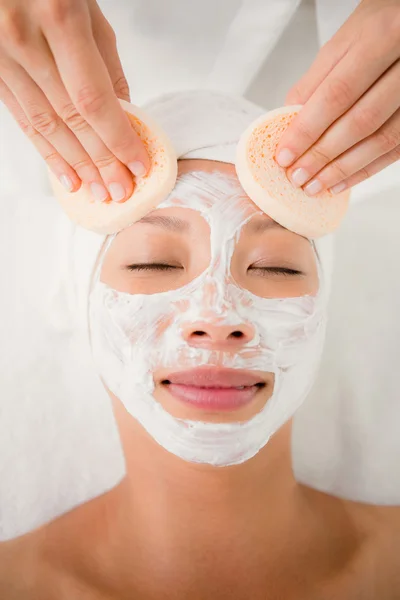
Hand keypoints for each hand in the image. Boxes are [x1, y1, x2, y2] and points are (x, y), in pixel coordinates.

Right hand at [0, 0, 149, 202]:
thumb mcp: (87, 7)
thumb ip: (106, 61)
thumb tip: (126, 113)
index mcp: (59, 18)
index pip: (94, 98)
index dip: (117, 138)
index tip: (138, 163)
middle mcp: (25, 40)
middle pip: (71, 118)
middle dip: (100, 161)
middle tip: (120, 190)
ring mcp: (2, 57)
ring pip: (46, 125)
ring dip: (76, 165)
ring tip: (98, 191)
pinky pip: (23, 119)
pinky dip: (47, 151)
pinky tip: (66, 174)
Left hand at [275, 0, 399, 195]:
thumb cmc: (381, 26)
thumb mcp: (345, 40)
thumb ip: (316, 81)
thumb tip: (288, 123)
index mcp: (382, 37)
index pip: (337, 94)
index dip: (308, 129)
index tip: (285, 155)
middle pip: (360, 121)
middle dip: (323, 155)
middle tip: (298, 176)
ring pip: (381, 140)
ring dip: (344, 169)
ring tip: (316, 185)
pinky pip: (396, 149)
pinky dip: (366, 169)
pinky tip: (343, 181)